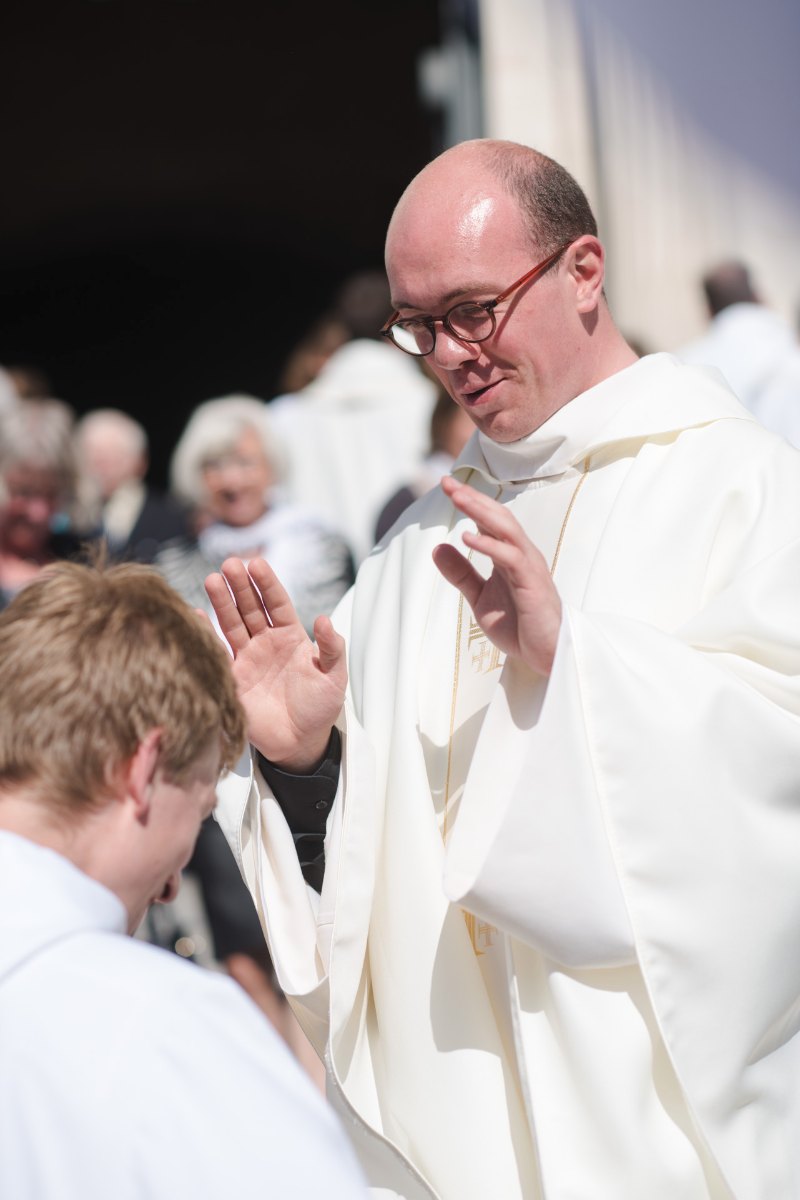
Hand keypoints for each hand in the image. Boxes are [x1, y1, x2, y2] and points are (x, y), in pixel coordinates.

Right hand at [205, 557, 346, 771]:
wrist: (300, 743)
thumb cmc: (319, 708)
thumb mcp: (334, 677)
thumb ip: (331, 648)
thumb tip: (324, 619)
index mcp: (291, 636)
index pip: (277, 602)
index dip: (267, 583)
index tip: (256, 563)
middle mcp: (266, 642)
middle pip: (250, 607)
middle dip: (240, 585)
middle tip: (229, 563)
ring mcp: (247, 658)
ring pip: (232, 624)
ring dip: (222, 602)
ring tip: (211, 579)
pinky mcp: (232, 678)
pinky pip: (217, 652)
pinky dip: (205, 634)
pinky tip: (195, 615)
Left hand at [432, 475, 561, 676]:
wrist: (545, 654)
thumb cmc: (518, 625)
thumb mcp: (479, 598)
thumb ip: (460, 573)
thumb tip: (437, 548)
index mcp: (509, 554)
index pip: (488, 519)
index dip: (469, 501)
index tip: (445, 485)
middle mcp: (521, 553)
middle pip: (497, 516)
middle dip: (472, 497)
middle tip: (447, 483)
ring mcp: (529, 565)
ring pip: (506, 528)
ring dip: (480, 511)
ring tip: (456, 498)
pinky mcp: (532, 582)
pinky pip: (510, 557)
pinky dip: (489, 545)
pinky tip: (467, 537)